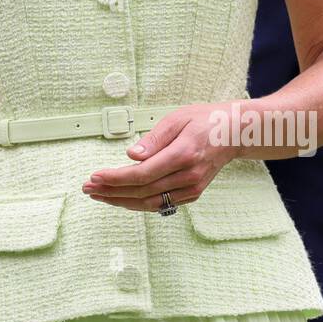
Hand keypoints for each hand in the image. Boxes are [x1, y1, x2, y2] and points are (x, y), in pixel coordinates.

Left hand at [81, 103, 237, 210]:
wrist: (234, 133)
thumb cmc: (204, 120)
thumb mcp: (177, 118)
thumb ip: (153, 138)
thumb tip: (130, 156)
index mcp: (183, 155)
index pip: (142, 175)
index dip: (115, 178)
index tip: (95, 177)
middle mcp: (188, 176)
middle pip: (142, 192)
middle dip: (111, 192)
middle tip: (88, 188)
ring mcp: (192, 188)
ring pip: (150, 203)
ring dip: (121, 201)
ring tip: (99, 195)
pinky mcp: (193, 194)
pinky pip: (161, 204)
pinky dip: (139, 203)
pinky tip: (122, 198)